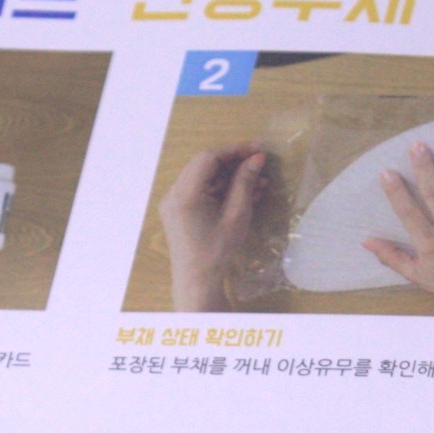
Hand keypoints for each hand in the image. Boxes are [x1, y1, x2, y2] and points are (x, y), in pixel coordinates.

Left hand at [160, 144, 269, 311]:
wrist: (197, 282)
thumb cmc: (217, 252)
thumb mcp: (236, 215)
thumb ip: (244, 183)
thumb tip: (257, 159)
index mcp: (185, 194)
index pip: (208, 158)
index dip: (234, 150)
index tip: (257, 151)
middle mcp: (174, 194)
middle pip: (204, 165)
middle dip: (233, 162)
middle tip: (259, 164)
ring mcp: (174, 202)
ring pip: (204, 177)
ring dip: (230, 177)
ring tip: (259, 182)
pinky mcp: (178, 210)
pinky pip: (200, 191)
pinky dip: (220, 189)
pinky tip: (245, 192)